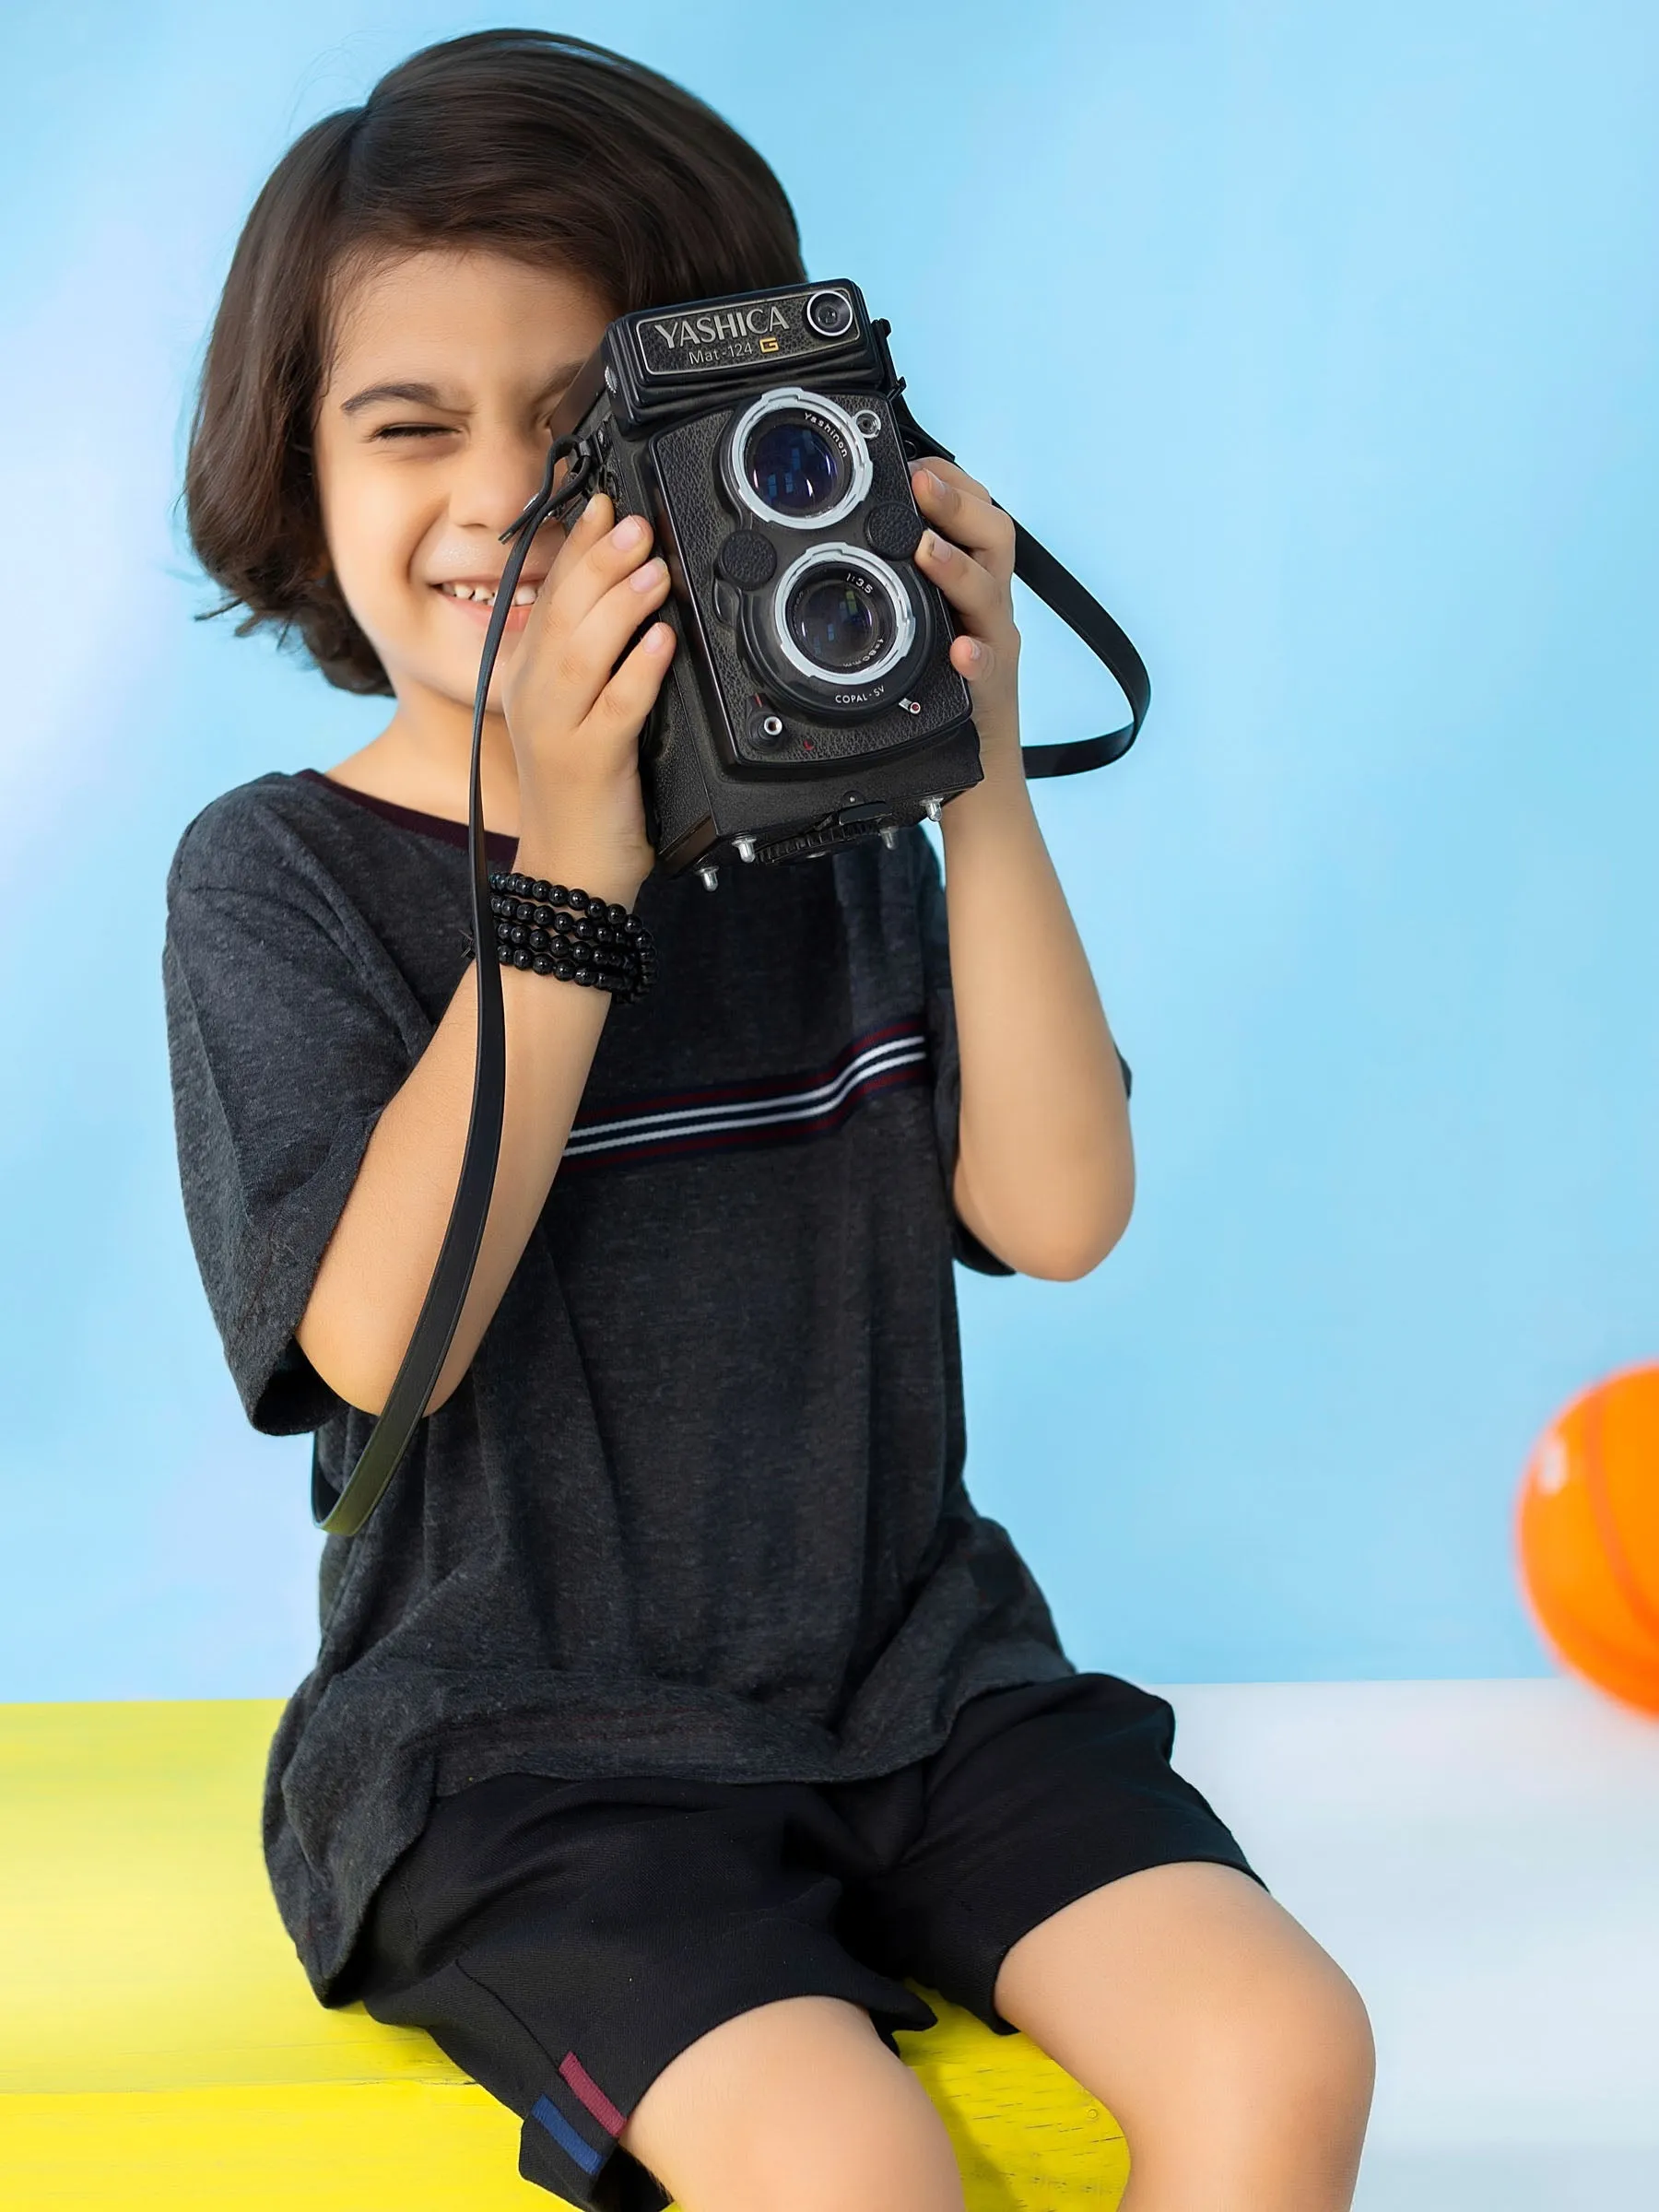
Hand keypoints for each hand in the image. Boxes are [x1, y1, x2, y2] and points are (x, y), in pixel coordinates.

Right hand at [501, 491, 675, 894]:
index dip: (575, 548)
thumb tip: (632, 600)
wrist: (569, 872)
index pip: (549, 599)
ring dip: (619, 604)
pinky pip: (618, 708)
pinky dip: (639, 671)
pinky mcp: (591, 764)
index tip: (602, 505)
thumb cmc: (579, 795)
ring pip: (584, 653)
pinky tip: (661, 642)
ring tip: (653, 569)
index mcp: (528, 681)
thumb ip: (592, 662)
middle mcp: (535, 699)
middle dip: (599, 562)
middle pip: (563, 615)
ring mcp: (560, 731)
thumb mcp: (573, 717)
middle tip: (636, 523)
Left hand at [910, 458, 1022, 779]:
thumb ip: (906, 585)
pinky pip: (986, 669)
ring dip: (957, 567)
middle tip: (921, 484)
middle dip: (957, 505)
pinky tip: (961, 651)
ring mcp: (993, 646)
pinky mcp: (989, 690)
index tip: (917, 462)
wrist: (978, 768)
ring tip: (926, 550)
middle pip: (995, 538)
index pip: (977, 513)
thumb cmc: (946, 692)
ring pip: (989, 593)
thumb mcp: (927, 626)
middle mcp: (989, 608)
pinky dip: (976, 657)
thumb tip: (857, 540)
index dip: (951, 482)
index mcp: (973, 584)